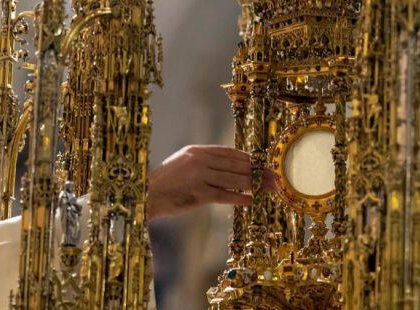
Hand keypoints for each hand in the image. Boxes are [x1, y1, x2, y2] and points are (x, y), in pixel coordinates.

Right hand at [148, 145, 274, 218]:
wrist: (144, 195)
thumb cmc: (164, 183)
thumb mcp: (182, 164)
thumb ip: (203, 163)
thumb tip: (229, 168)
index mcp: (196, 151)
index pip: (230, 152)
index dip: (249, 159)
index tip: (263, 164)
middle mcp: (199, 161)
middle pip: (236, 165)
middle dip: (258, 172)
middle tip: (274, 177)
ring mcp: (199, 176)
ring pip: (234, 180)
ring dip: (255, 185)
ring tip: (269, 189)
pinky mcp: (198, 193)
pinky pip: (225, 195)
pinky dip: (240, 198)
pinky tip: (251, 200)